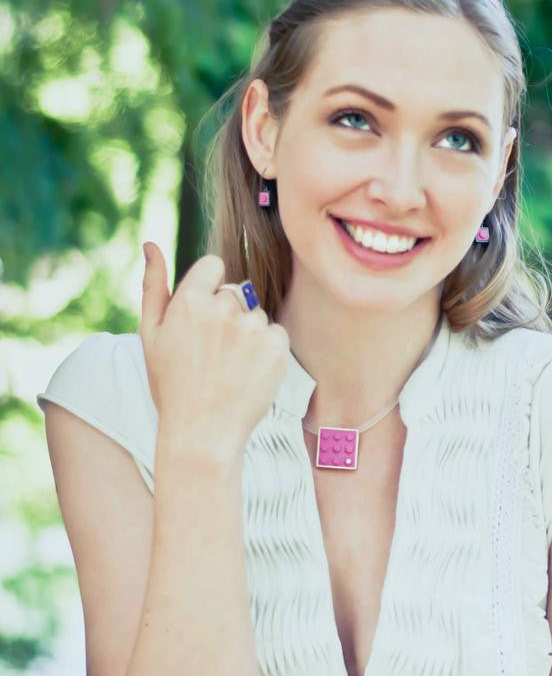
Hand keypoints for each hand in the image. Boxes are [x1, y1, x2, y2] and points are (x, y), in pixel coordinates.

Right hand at [139, 242, 290, 456]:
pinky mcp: (277, 346)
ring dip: (248, 334)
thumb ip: (153, 285)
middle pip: (236, 293)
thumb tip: (150, 243)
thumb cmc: (172, 385)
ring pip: (257, 315)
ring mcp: (253, 327)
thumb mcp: (151, 335)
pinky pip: (276, 334)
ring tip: (230, 367)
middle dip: (228, 315)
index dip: (210, 290)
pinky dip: (268, 351)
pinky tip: (249, 373)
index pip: (214, 266)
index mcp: (189, 300)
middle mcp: (223, 309)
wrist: (203, 432)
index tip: (205, 317)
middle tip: (214, 353)